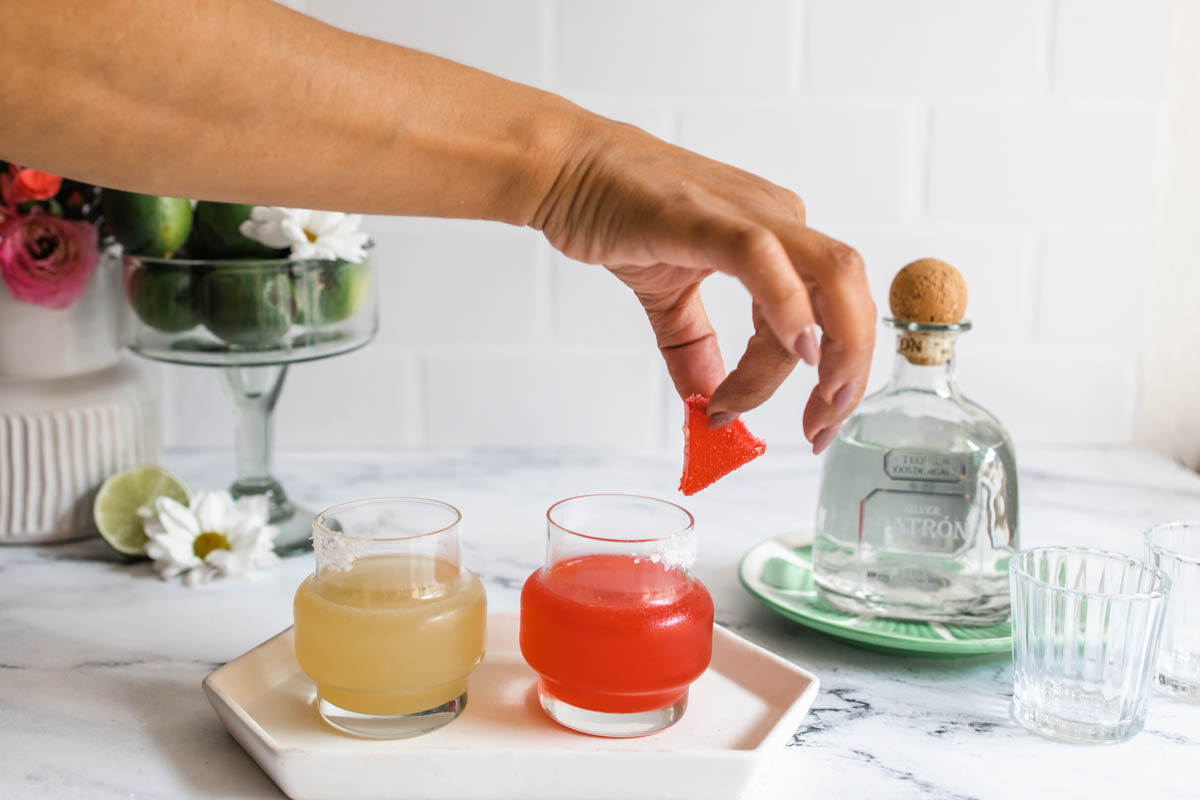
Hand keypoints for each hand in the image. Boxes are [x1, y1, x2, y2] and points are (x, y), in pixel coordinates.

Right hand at [533, 118, 875, 452]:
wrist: (568, 169)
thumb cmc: (619, 213)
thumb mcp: (668, 298)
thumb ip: (694, 351)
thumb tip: (707, 405)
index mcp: (779, 237)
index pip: (826, 315)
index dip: (821, 379)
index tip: (792, 425)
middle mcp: (778, 220)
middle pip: (851, 297)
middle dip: (852, 373)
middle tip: (823, 431)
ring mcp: (748, 215)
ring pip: (830, 279)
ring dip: (837, 352)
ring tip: (811, 408)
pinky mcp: (707, 219)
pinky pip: (765, 261)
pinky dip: (789, 310)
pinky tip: (795, 354)